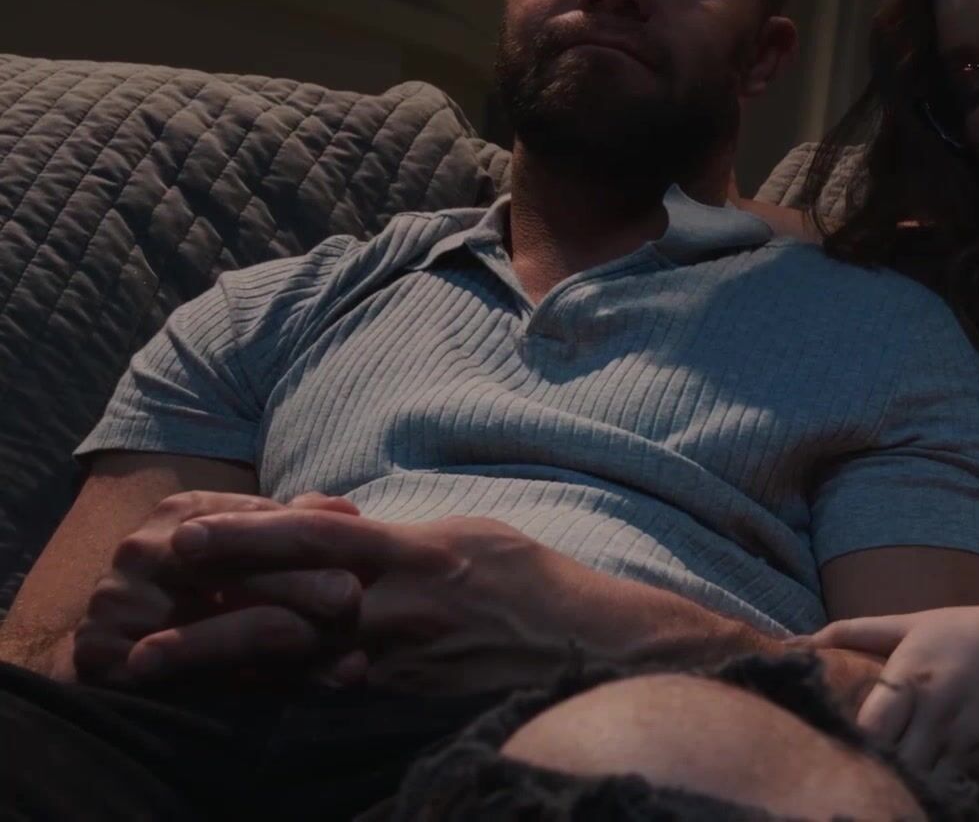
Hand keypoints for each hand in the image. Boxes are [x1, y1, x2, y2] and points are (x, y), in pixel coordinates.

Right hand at [73, 491, 363, 686]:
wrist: (118, 646)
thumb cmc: (200, 591)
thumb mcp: (247, 554)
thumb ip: (292, 530)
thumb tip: (346, 509)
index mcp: (182, 515)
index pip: (255, 520)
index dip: (310, 537)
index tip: (362, 548)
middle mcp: (144, 551)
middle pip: (235, 571)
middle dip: (298, 585)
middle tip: (351, 597)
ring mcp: (118, 604)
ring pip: (216, 629)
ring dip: (281, 643)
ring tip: (339, 656)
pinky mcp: (106, 658)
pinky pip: (190, 677)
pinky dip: (249, 688)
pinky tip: (292, 693)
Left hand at [131, 509, 579, 692]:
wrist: (591, 647)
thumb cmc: (532, 582)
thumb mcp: (468, 533)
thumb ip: (397, 531)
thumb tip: (333, 520)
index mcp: (414, 552)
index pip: (315, 538)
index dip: (246, 535)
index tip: (184, 534)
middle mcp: (400, 607)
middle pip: (288, 609)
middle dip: (211, 617)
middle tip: (144, 631)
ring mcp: (401, 662)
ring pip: (297, 663)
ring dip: (227, 667)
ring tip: (166, 672)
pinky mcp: (408, 702)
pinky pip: (332, 699)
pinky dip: (279, 697)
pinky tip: (235, 701)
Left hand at [809, 599, 978, 783]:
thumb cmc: (965, 631)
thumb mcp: (910, 623)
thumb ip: (851, 632)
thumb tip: (791, 642)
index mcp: (912, 678)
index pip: (871, 727)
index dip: (845, 746)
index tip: (820, 752)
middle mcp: (938, 714)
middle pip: (893, 765)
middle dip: (866, 776)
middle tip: (837, 782)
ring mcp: (965, 743)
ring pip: (922, 786)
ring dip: (896, 792)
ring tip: (870, 793)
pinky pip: (952, 794)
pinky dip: (929, 799)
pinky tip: (908, 798)